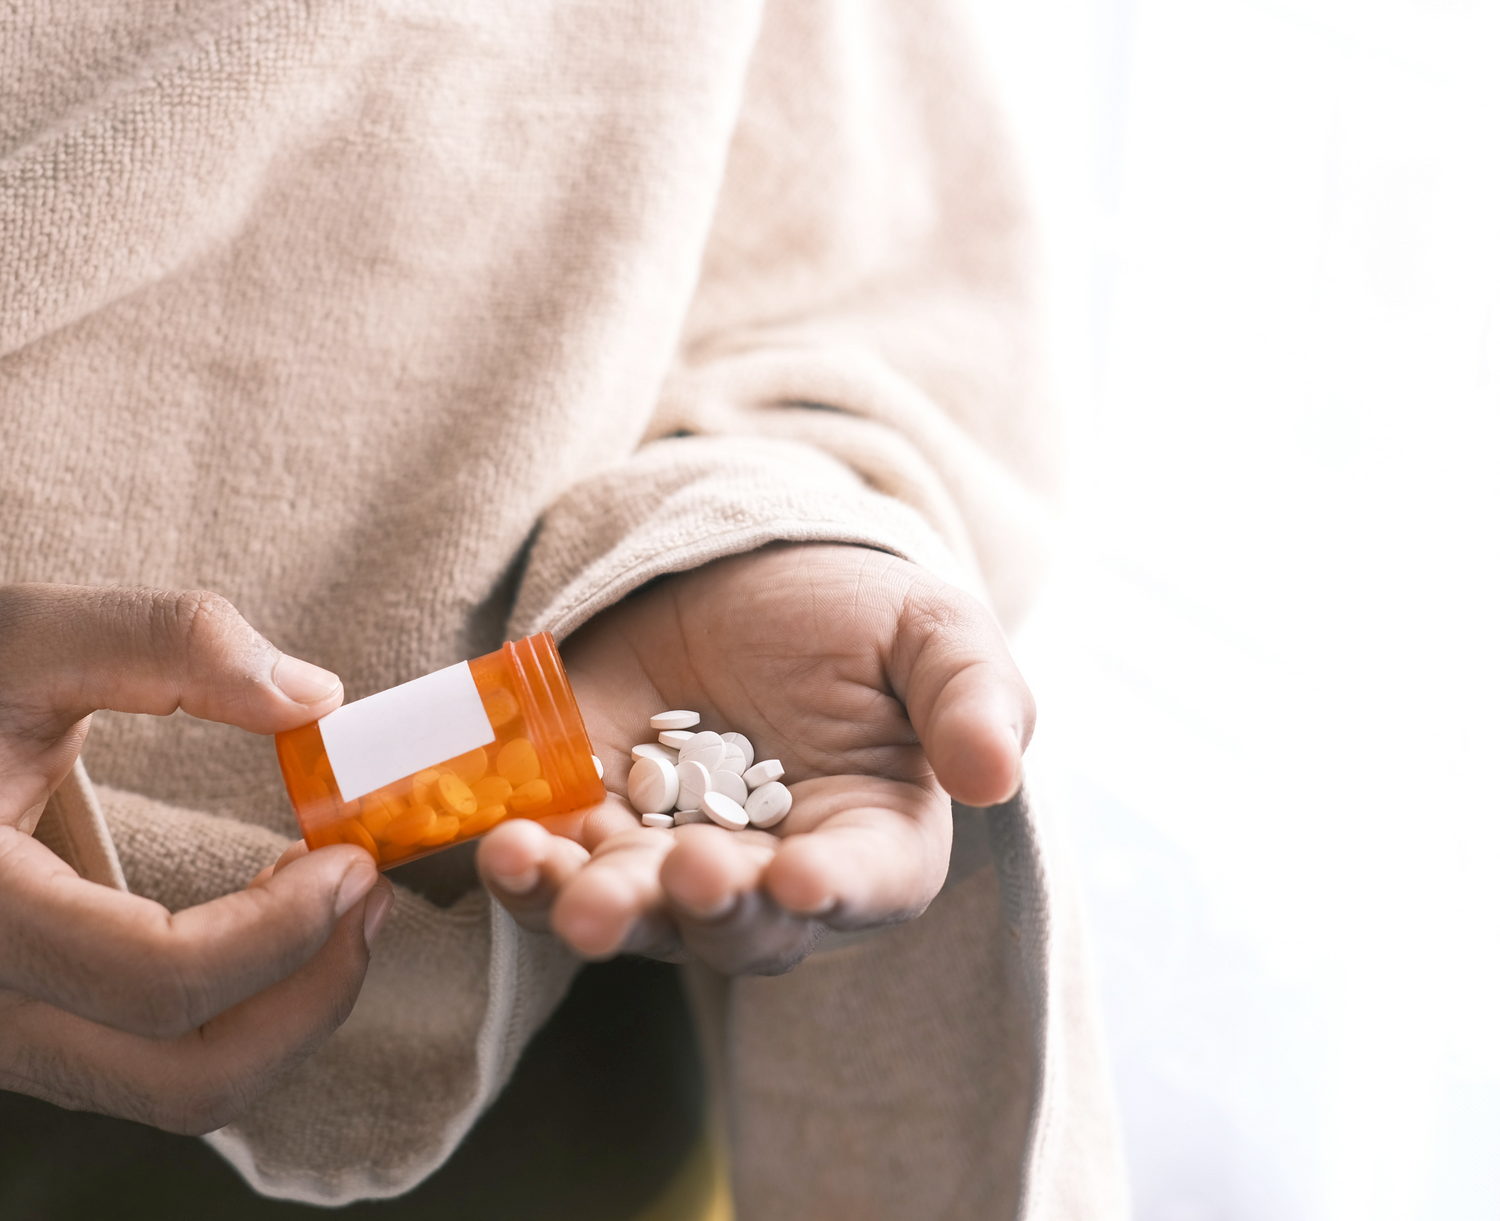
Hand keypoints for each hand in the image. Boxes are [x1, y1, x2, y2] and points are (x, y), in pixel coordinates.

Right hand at [0, 585, 391, 1133]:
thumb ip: (168, 643)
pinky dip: (240, 1019)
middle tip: (370, 896)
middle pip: (182, 1080)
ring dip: (287, 1018)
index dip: (280, 933)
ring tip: (342, 910)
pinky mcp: (21, 1046)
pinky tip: (278, 930)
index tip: (352, 858)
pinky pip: (154, 1074)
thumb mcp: (24, 630)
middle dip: (309, 999)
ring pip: (179, 1097)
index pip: (154, 979)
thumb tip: (312, 696)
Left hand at [476, 543, 1031, 974]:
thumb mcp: (931, 629)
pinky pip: (557, 870)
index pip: (865, 884)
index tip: (800, 879)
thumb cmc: (852, 612)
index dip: (835, 891)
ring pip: (637, 915)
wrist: (737, 574)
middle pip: (740, 925)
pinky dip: (526, 871)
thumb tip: (995, 776)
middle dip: (705, 909)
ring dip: (595, 908)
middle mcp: (770, 877)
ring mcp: (671, 860)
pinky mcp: (589, 828)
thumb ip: (973, 696)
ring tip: (557, 882)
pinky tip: (503, 846)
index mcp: (872, 840)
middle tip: (678, 877)